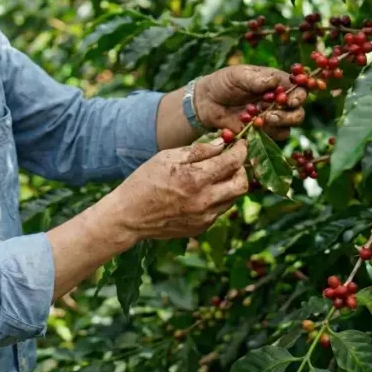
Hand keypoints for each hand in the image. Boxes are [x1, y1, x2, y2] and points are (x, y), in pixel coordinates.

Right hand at [106, 140, 247, 242]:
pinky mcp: (201, 228)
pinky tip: (202, 191)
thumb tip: (222, 143)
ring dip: (230, 183)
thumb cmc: (144, 181)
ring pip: (233, 198)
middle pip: (242, 183)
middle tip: (232, 160)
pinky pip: (220, 210)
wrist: (129, 216)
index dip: (241, 149)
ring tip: (215, 174)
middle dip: (242, 168)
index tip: (240, 143)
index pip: (233, 162)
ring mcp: (205, 217)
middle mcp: (205, 200)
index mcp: (196, 179)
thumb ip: (198, 150)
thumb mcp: (166, 157)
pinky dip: (218, 197)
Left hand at [195, 65, 306, 140]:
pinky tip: (251, 127)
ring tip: (263, 119)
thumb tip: (274, 82)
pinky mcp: (262, 132)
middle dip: (290, 114)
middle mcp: (278, 101)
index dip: (299, 95)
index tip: (290, 100)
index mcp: (276, 83)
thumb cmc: (222, 83)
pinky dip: (265, 133)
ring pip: (289, 126)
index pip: (298, 88)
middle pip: (298, 111)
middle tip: (272, 114)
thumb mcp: (236, 75)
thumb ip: (255, 79)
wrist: (205, 102)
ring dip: (279, 124)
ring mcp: (271, 117)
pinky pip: (273, 137)